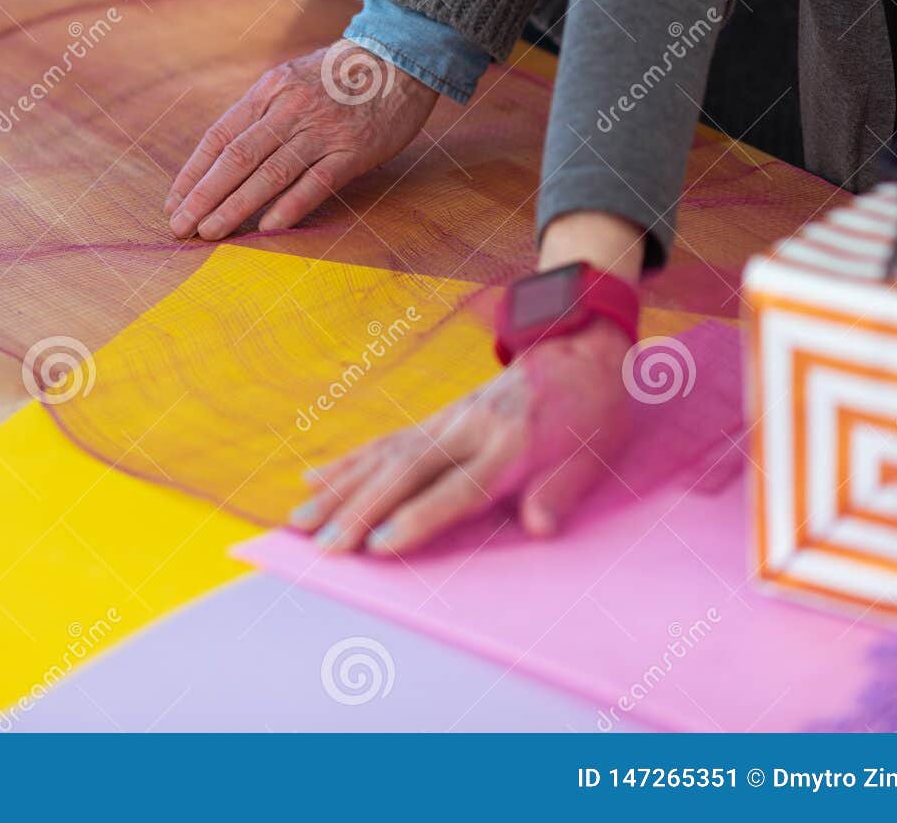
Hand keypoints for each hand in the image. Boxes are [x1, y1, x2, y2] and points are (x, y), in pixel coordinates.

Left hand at [165, 42, 438, 239]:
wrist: (399, 58)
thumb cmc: (339, 77)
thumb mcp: (291, 80)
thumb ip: (261, 113)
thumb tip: (223, 159)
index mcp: (268, 90)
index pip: (219, 137)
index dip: (193, 174)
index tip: (174, 203)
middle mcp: (289, 109)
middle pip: (237, 158)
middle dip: (203, 196)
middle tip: (181, 227)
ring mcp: (322, 130)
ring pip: (270, 174)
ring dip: (236, 207)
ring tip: (210, 232)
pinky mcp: (353, 150)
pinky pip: (315, 183)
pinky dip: (289, 207)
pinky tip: (266, 229)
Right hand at [289, 317, 632, 553]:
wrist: (578, 348)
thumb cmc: (592, 411)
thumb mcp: (596, 452)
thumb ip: (562, 489)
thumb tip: (539, 527)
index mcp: (510, 445)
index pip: (457, 489)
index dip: (418, 518)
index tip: (379, 546)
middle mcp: (467, 430)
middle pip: (405, 474)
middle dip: (359, 511)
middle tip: (323, 548)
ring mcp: (444, 421)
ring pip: (382, 457)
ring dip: (339, 491)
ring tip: (300, 522)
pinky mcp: (434, 418)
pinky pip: (382, 442)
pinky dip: (346, 463)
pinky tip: (313, 481)